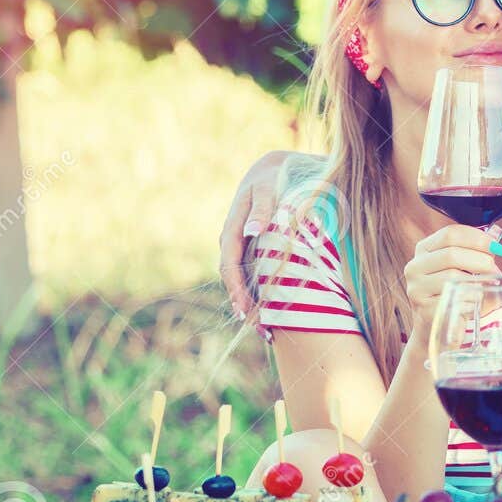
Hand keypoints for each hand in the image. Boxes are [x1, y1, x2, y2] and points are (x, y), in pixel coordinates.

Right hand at [219, 150, 291, 316]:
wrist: (271, 170)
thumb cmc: (271, 179)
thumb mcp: (267, 189)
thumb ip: (262, 209)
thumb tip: (253, 230)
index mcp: (232, 229)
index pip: (230, 266)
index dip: (237, 290)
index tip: (247, 312)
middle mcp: (233, 242)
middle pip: (233, 281)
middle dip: (245, 306)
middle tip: (262, 331)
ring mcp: (241, 247)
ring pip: (242, 281)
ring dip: (252, 305)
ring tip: (267, 331)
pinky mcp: (252, 249)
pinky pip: (251, 276)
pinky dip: (259, 293)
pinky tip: (271, 310)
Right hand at [403, 224, 501, 331]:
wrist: (435, 330)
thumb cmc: (452, 294)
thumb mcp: (460, 269)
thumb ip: (473, 252)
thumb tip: (495, 238)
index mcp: (423, 250)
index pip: (450, 234)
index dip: (477, 238)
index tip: (496, 246)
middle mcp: (415, 267)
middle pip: (451, 254)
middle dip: (480, 260)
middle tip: (496, 269)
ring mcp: (417, 289)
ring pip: (453, 277)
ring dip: (477, 282)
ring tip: (486, 288)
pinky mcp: (425, 310)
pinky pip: (456, 299)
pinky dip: (472, 300)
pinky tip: (474, 303)